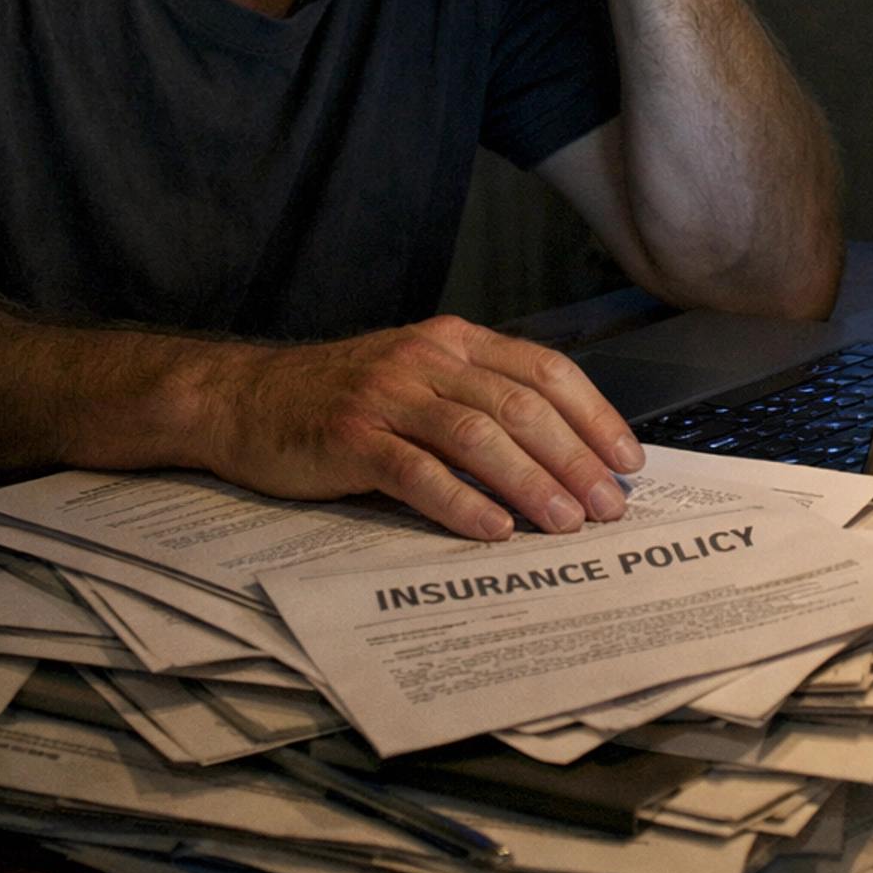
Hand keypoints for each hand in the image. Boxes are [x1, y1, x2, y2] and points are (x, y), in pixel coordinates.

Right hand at [203, 315, 644, 538]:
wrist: (246, 401)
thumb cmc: (341, 400)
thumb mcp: (417, 379)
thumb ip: (478, 398)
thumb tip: (563, 452)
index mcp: (454, 341)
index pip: (544, 371)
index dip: (593, 415)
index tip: (626, 460)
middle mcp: (427, 359)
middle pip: (521, 407)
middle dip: (575, 460)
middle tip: (608, 506)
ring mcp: (388, 396)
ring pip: (479, 437)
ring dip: (531, 483)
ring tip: (565, 524)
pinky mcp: (352, 438)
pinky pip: (418, 471)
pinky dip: (462, 503)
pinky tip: (493, 530)